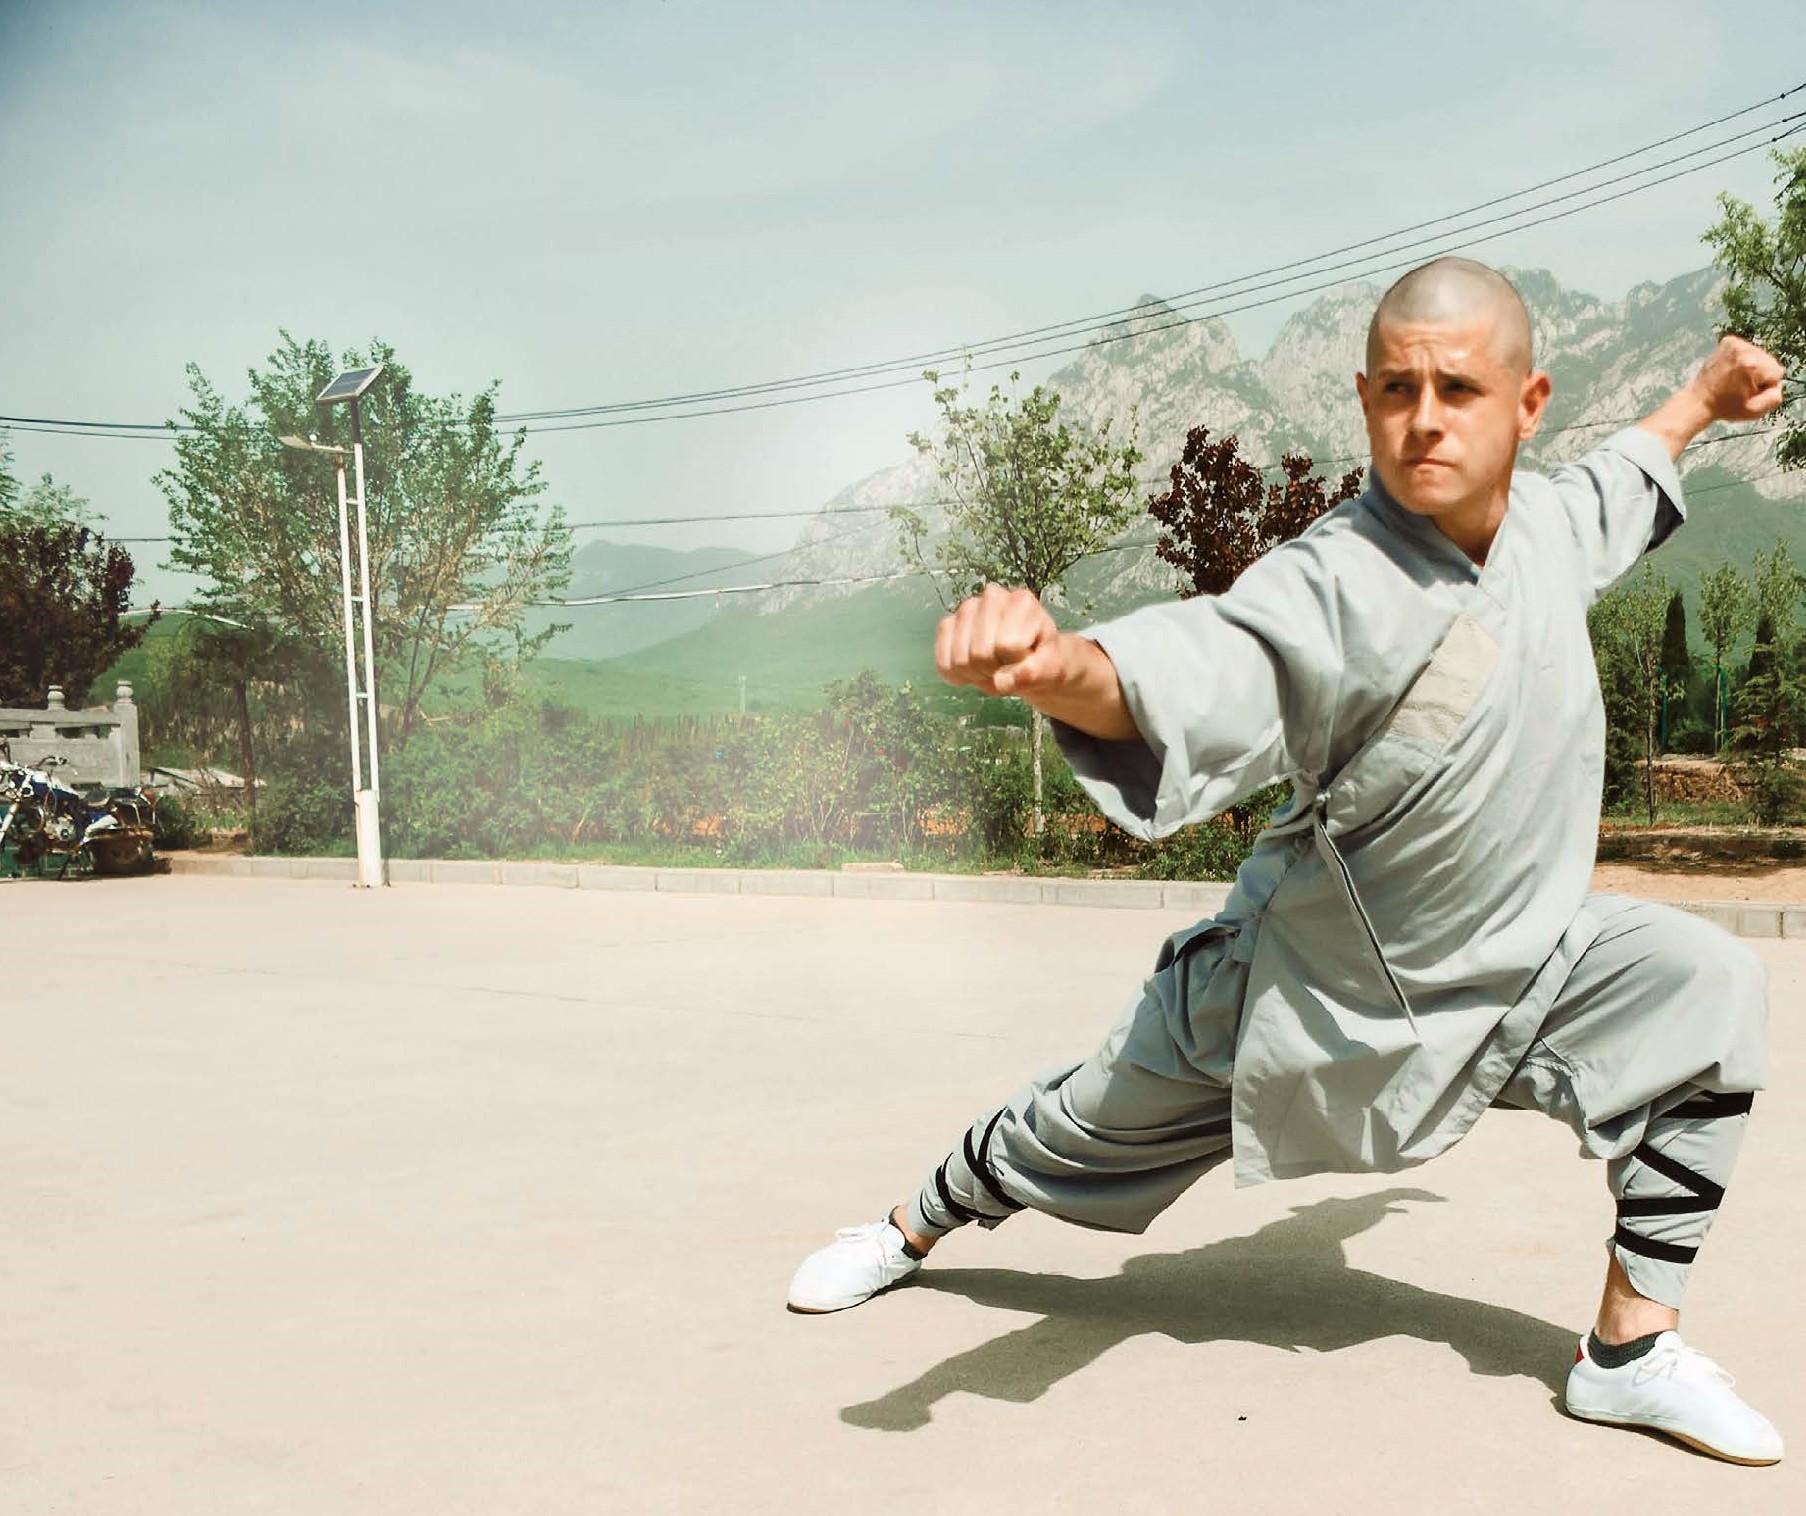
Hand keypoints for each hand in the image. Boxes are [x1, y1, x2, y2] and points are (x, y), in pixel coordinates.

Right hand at [935, 584, 1067, 696]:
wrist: (1030, 657)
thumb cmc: (1042, 659)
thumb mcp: (1051, 669)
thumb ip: (1034, 674)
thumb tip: (1002, 681)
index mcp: (1022, 601)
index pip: (1008, 646)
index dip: (1017, 663)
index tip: (1027, 658)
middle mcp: (992, 597)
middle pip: (981, 654)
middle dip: (995, 670)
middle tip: (1009, 665)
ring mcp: (967, 609)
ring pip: (961, 661)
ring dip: (978, 675)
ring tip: (995, 665)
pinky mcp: (947, 625)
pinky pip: (943, 663)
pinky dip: (957, 677)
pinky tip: (974, 670)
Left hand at [1692, 334, 1786, 422]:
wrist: (1698, 401)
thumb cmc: (1726, 407)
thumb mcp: (1755, 411)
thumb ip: (1775, 397)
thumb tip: (1777, 382)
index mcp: (1753, 365)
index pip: (1777, 373)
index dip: (1765, 386)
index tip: (1747, 392)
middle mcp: (1744, 350)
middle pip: (1769, 362)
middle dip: (1759, 375)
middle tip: (1739, 386)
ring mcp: (1734, 344)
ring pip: (1759, 355)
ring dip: (1751, 367)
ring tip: (1734, 379)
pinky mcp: (1728, 342)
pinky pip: (1747, 350)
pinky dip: (1742, 359)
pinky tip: (1730, 370)